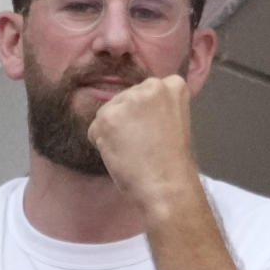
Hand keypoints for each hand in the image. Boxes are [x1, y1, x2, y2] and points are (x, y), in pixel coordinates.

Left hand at [82, 76, 203, 214]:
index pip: (148, 90)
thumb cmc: (174, 160)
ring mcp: (128, 100)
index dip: (148, 112)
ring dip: (113, 131)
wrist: (168, 184)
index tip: (158, 129)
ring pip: (108, 113)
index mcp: (173, 85)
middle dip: (128, 118)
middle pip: (125, 99)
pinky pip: (94, 129)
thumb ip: (156, 107)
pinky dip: (102, 144)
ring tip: (134, 150)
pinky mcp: (107, 116)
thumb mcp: (174, 120)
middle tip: (144, 142)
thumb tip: (128, 109)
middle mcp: (150, 86)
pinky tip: (122, 154)